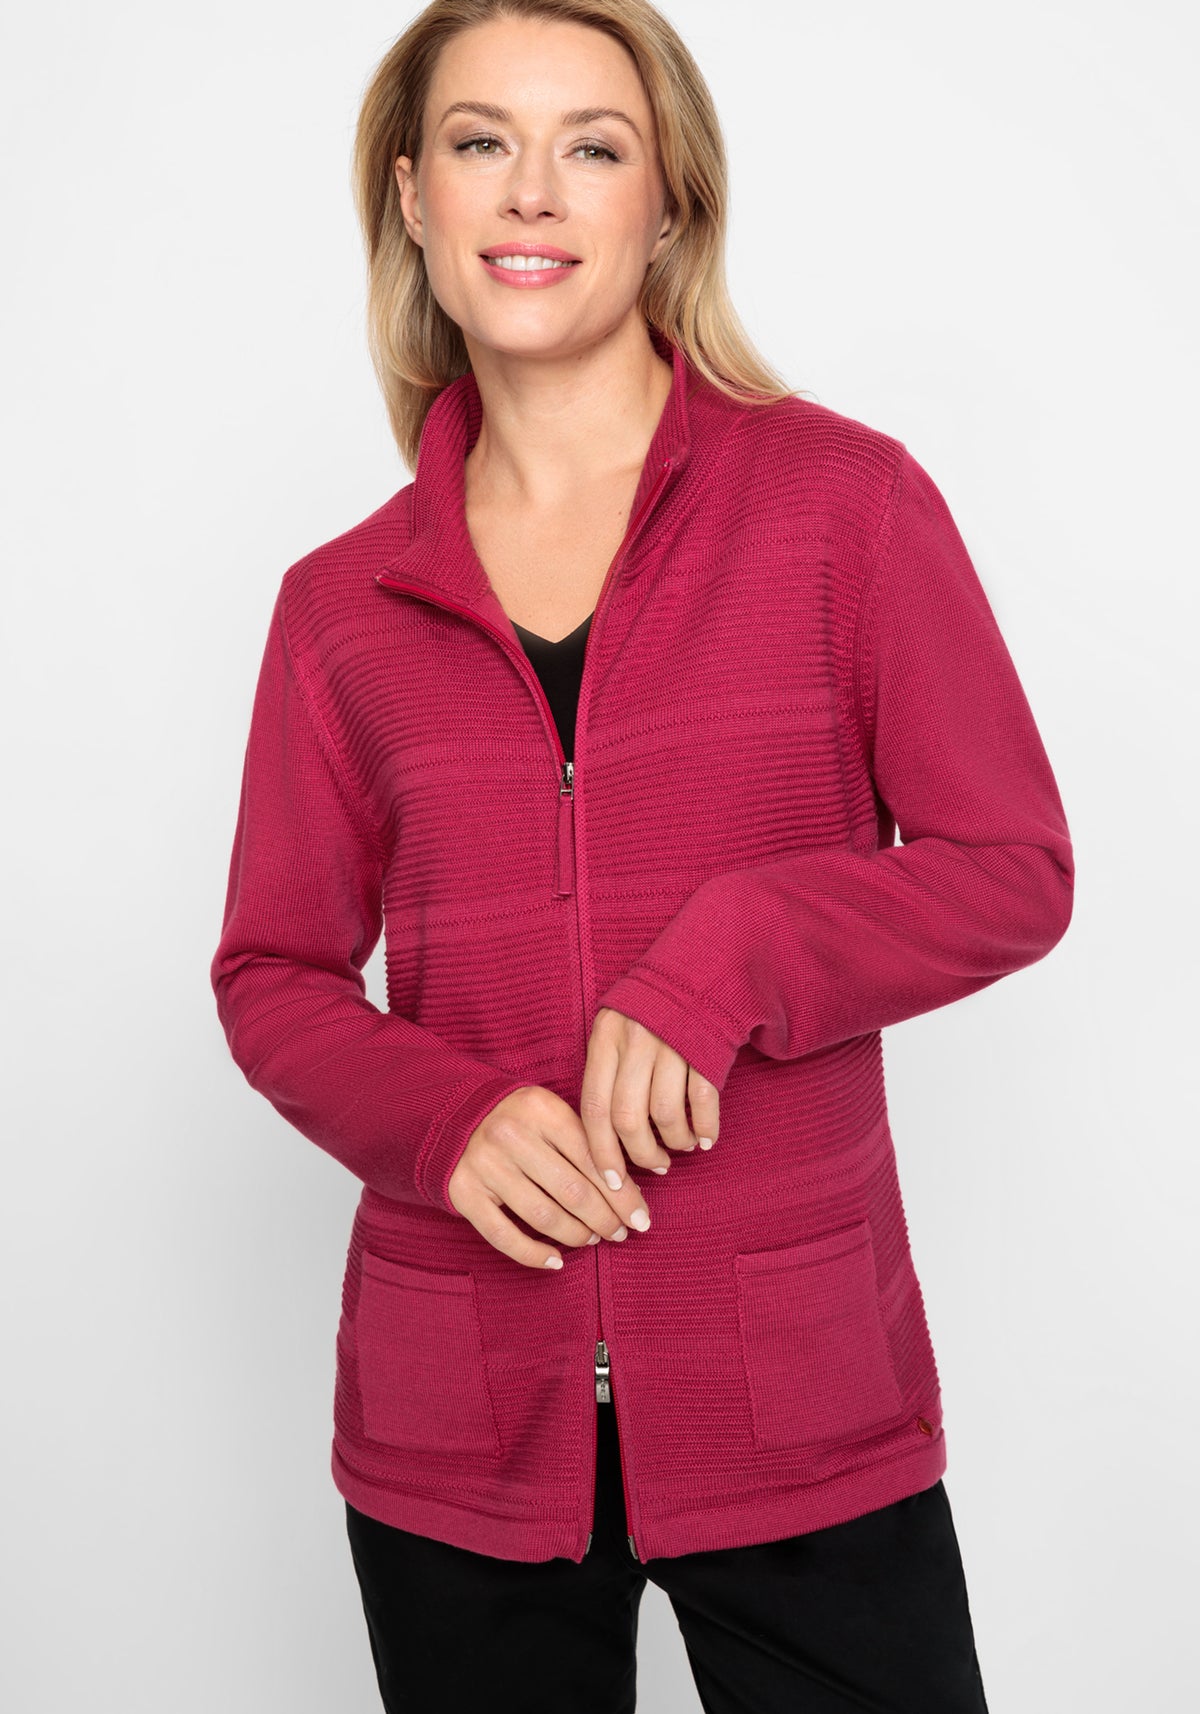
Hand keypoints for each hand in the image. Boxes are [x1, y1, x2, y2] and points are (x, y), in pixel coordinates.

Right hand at [447, 1085, 653, 1270]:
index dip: (623, 1194)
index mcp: (540, 1110)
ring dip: (576, 1235)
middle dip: (605, 1219)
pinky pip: (504, 1235)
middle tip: (621, 1233)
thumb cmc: (520, 1119)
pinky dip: (534, 1255)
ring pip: (543, 1216)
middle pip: (572, 1191)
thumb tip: (643, 1179)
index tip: (640, 1216)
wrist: (455, 1115)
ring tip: (593, 1239)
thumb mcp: (552, 1113)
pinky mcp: (463, 1193)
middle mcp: (510, 1135)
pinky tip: (556, 1261)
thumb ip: (589, 1140)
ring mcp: (484, 1165)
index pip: (593, 1159)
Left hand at [579, 1008, 719, 1189]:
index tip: (610, 1182)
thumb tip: (602, 1136)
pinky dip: (705, 1127)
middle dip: (640, 1153)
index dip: (601, 1153)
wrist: (700, 969)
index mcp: (606, 1039)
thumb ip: (606, 1073)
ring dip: (674, 1142)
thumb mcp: (616, 1029)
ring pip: (666, 1114)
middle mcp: (636, 1042)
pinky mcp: (707, 1048)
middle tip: (654, 1164)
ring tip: (679, 1146)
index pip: (594, 1109)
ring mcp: (673, 1044)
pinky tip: (705, 1137)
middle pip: (628, 1118)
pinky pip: (703, 1101)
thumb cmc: (651, 1011)